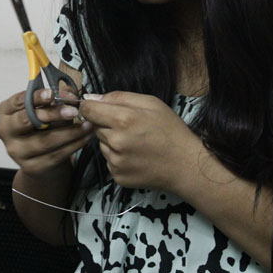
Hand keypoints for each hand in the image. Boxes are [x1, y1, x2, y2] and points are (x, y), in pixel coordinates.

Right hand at [0, 87, 92, 176]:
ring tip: (87, 125)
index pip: (18, 101)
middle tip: (73, 110)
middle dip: (53, 114)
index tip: (52, 94)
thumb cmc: (42, 128)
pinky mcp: (30, 167)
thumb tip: (69, 94)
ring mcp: (16, 151)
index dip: (36, 97)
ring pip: (45, 141)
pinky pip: (55, 155)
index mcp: (6, 111)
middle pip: (27, 120)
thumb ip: (57, 100)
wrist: (40, 159)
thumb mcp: (47, 110)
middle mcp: (6, 131)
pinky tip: (84, 138)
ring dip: (70, 132)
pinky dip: (73, 146)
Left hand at [80, 91, 201, 191]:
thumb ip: (118, 97)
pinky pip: (109, 160)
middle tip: (130, 127)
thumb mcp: (150, 103)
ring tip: (135, 142)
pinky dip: (117, 157)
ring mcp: (115, 162)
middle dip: (107, 124)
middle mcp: (115, 142)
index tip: (97, 108)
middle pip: (95, 127)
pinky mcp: (117, 176)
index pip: (88, 110)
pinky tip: (135, 156)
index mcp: (123, 120)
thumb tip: (91, 97)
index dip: (90, 106)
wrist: (185, 165)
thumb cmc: (170, 130)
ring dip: (112, 141)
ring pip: (101, 144)